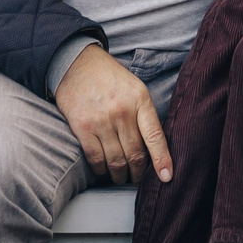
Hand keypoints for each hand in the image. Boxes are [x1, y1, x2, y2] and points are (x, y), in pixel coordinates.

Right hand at [53, 45, 172, 184]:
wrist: (76, 63)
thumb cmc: (109, 78)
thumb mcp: (135, 88)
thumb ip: (144, 114)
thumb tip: (153, 147)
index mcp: (140, 100)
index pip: (155, 136)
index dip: (162, 160)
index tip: (166, 177)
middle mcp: (122, 111)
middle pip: (135, 154)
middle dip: (138, 173)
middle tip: (138, 179)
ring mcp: (101, 120)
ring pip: (116, 160)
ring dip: (119, 174)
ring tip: (121, 177)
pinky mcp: (82, 127)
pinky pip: (95, 158)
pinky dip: (101, 169)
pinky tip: (103, 170)